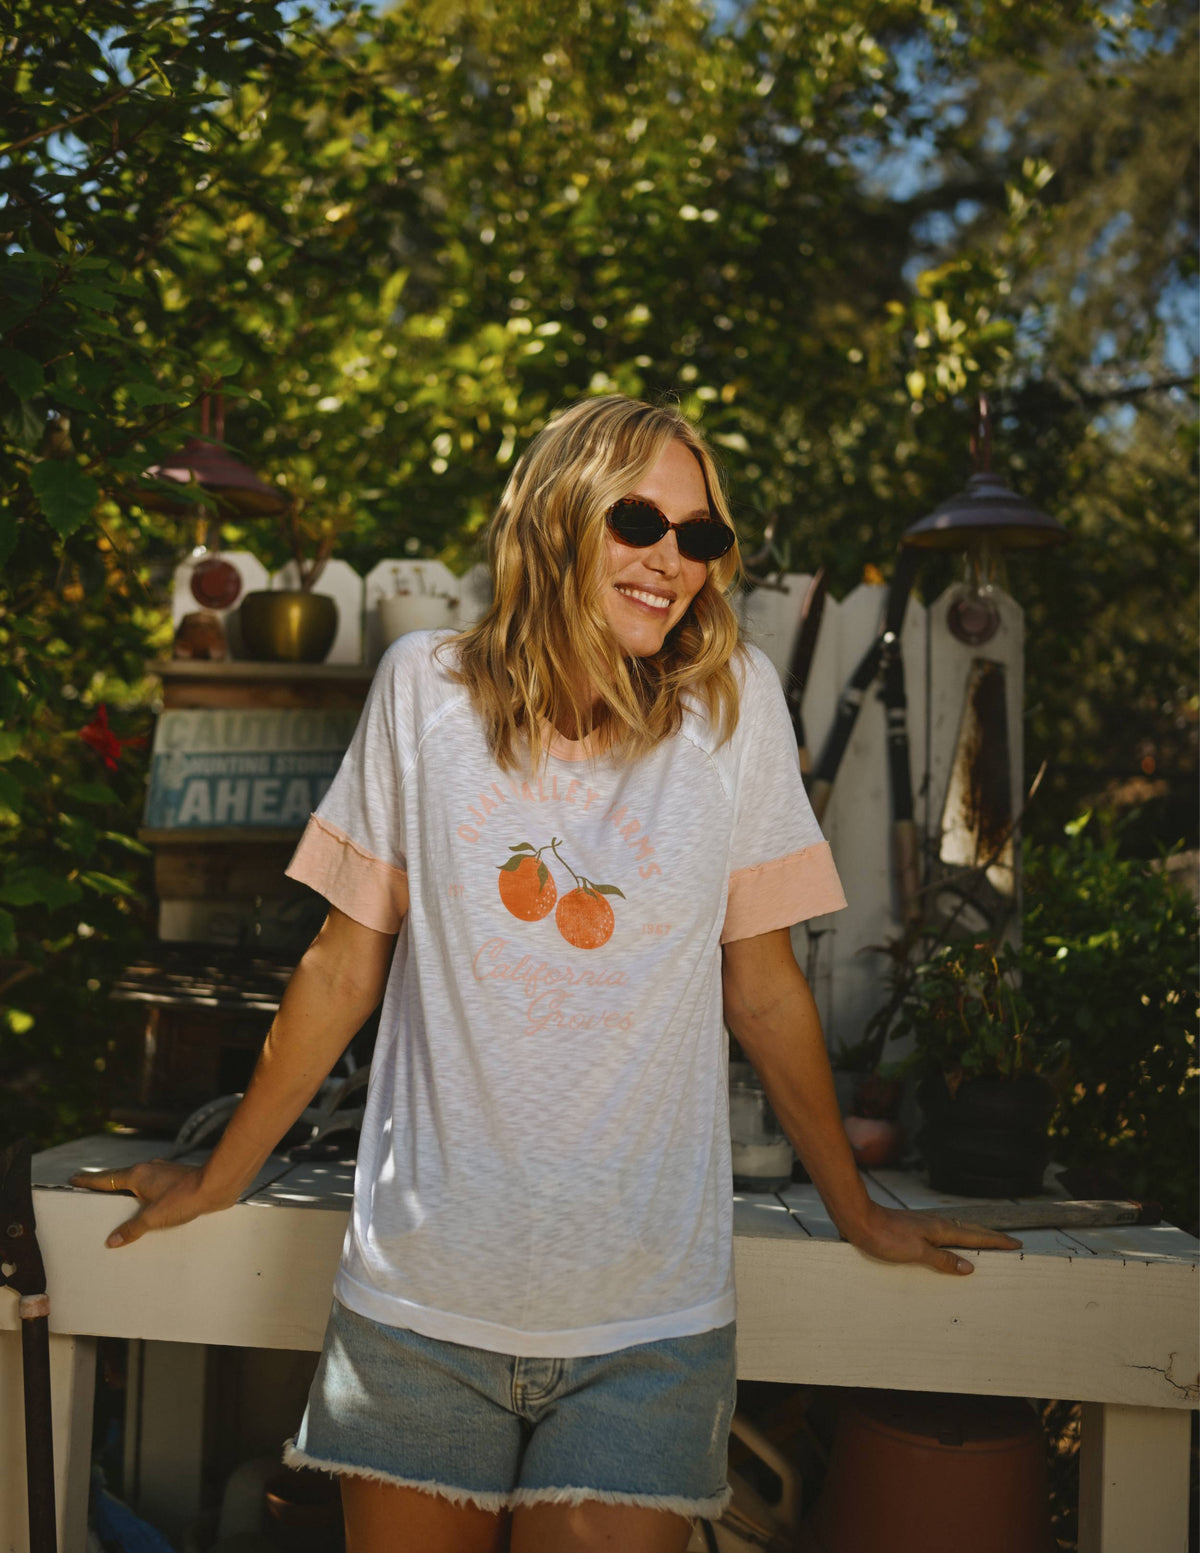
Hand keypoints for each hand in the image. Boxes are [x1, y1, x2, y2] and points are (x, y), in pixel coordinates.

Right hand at [69, 1159, 233, 1248]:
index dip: (89, 1180)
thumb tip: (111, 1241)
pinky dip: (143, 1192)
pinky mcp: (175, 1178)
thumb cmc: (184, 1198)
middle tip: (90, 1189)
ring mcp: (162, 1171)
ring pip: (137, 1180)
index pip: (106, 1179)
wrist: (215, 1185)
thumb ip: (131, 1229)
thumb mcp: (154, 1218)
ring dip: (126, 1188)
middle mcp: (148, 1169)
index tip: (73, 1178)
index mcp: (137, 1175)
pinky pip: (152, 1184)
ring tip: (117, 1199)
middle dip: (105, 1184)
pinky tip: (147, 1202)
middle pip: (120, 1177)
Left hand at [846, 1200, 1021, 1275]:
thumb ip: (943, 1260)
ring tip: (986, 1243)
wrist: (860, 1220)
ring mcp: (925, 1225)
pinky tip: (951, 1243)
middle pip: (970, 1230)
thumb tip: (970, 1267)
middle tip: (1008, 1242)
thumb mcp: (916, 1252)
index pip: (976, 1237)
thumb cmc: (886, 1237)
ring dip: (974, 1236)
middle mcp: (937, 1225)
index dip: (996, 1241)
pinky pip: (944, 1234)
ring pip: (958, 1231)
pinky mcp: (914, 1228)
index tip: (1015, 1243)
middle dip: (990, 1237)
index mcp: (941, 1231)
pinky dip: (956, 1238)